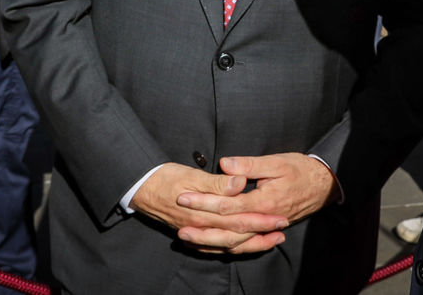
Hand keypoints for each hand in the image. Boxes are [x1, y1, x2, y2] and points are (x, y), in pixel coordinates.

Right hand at [132, 162, 287, 253]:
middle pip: (237, 234)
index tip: (280, 219)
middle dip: (262, 234)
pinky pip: (213, 247)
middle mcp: (202, 227)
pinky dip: (229, 248)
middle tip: (282, 231)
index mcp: (205, 212)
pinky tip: (239, 246)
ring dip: (250, 244)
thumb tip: (240, 183)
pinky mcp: (190, 233)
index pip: (240, 219)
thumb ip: (218, 183)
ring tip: (270, 241)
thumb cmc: (166, 177)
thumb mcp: (192, 174)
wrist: (140, 187)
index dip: (262, 220)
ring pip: (227, 244)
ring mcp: (195, 232)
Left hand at [175, 154, 335, 254]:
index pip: (227, 205)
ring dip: (210, 241)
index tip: (183, 197)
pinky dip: (227, 247)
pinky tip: (211, 245)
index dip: (204, 201)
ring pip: (234, 242)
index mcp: (263, 201)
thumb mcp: (277, 161)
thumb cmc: (301, 170)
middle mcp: (263, 219)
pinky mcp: (266, 230)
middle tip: (177, 224)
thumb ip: (250, 165)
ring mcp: (265, 228)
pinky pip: (244, 244)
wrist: (325, 186)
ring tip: (187, 238)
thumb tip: (225, 165)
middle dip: (201, 227)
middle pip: (227, 229)